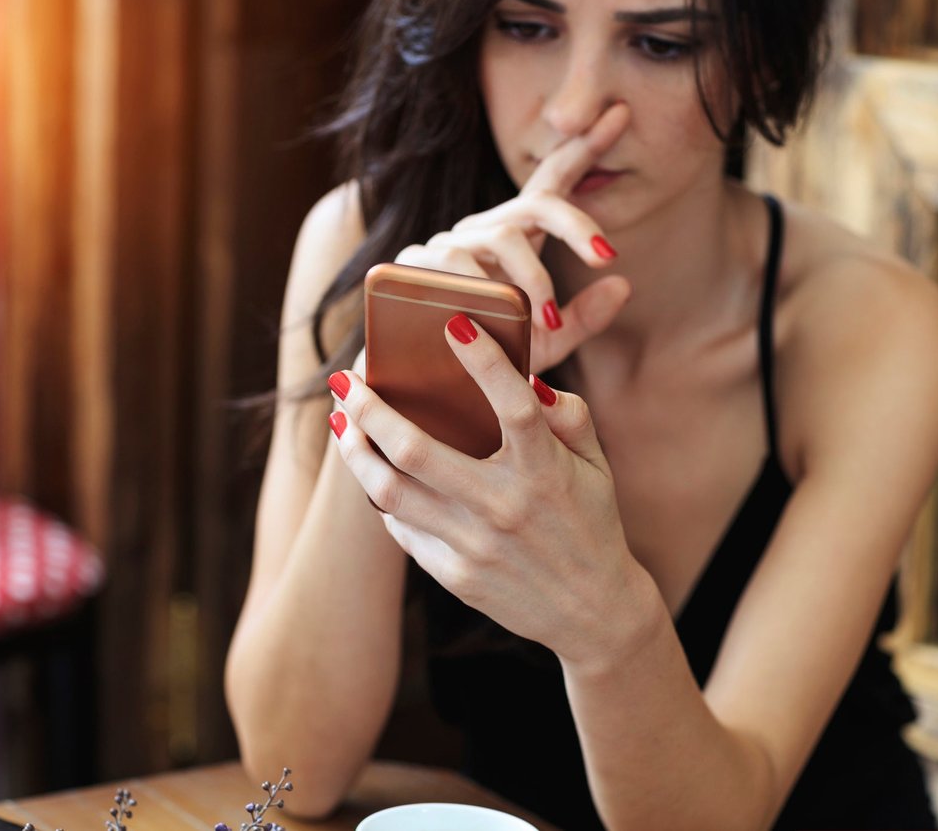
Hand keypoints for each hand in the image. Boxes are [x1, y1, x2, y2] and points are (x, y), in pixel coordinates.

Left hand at [326, 313, 649, 667]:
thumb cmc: (592, 524)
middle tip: (346, 378)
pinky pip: (402, 528)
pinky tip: (371, 470)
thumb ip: (570, 416)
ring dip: (355, 449)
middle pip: (416, 448)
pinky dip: (382, 494)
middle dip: (370, 406)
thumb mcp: (597, 466)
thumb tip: (529, 380)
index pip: (513, 404)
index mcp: (546, 471)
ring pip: (390, 490)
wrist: (592, 613)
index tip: (453, 324)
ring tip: (340, 421)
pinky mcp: (454, 574)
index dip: (484, 361)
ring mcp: (474, 544)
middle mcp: (504, 506)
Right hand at [394, 103, 633, 374]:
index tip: (620, 114)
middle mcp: (482, 232)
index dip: (583, 149)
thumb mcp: (542, 344)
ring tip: (543, 321)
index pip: (550, 187)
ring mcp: (445, 244)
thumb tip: (624, 283)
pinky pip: (452, 264)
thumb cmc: (485, 361)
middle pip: (535, 205)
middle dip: (575, 223)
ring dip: (530, 279)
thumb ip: (583, 319)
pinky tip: (489, 317)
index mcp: (515, 241)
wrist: (417, 388)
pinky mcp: (410, 264)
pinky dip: (478, 291)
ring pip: (499, 237)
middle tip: (605, 255)